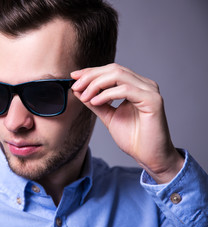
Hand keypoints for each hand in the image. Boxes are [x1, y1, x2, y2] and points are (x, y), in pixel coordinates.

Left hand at [71, 63, 183, 183]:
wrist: (149, 156)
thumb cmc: (133, 138)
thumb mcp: (108, 116)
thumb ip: (95, 102)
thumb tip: (78, 90)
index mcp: (135, 86)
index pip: (111, 70)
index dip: (91, 72)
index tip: (74, 77)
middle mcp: (144, 85)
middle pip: (114, 69)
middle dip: (91, 76)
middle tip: (76, 86)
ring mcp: (150, 91)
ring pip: (118, 75)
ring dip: (96, 84)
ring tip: (85, 97)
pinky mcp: (153, 100)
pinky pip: (125, 90)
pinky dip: (107, 94)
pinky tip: (95, 101)